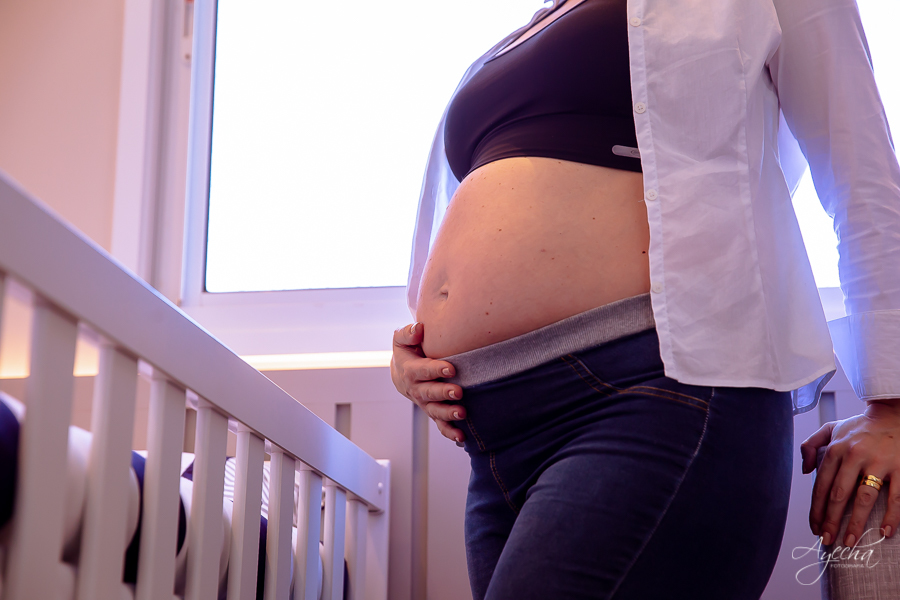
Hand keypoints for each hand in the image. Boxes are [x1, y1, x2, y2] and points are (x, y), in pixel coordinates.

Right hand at [390, 322, 466, 442]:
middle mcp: (417, 389)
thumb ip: (409, 333)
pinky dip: (449, 432)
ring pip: (435, 411)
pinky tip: (462, 437)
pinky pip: (440, 424)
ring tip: (462, 414)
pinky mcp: (433, 411)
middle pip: (429, 393)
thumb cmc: (407, 351)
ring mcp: (425, 403)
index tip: (451, 368)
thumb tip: (419, 329)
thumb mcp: (402, 339)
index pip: (423, 370)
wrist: (402, 372)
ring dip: (448, 414)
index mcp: (411, 370)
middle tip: (458, 392)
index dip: (436, 370)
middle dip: (443, 393)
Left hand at [800, 399, 899, 546]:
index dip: (816, 509)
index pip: (821, 484)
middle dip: (831, 520)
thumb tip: (805, 470)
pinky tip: (885, 533)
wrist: (892, 414)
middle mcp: (854, 455)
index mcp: (836, 449)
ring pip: (864, 498)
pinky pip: (896, 496)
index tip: (815, 528)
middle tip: (827, 541)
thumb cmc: (859, 428)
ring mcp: (878, 461)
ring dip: (856, 523)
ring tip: (850, 541)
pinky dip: (891, 516)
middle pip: (838, 494)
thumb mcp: (831, 429)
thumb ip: (812, 445)